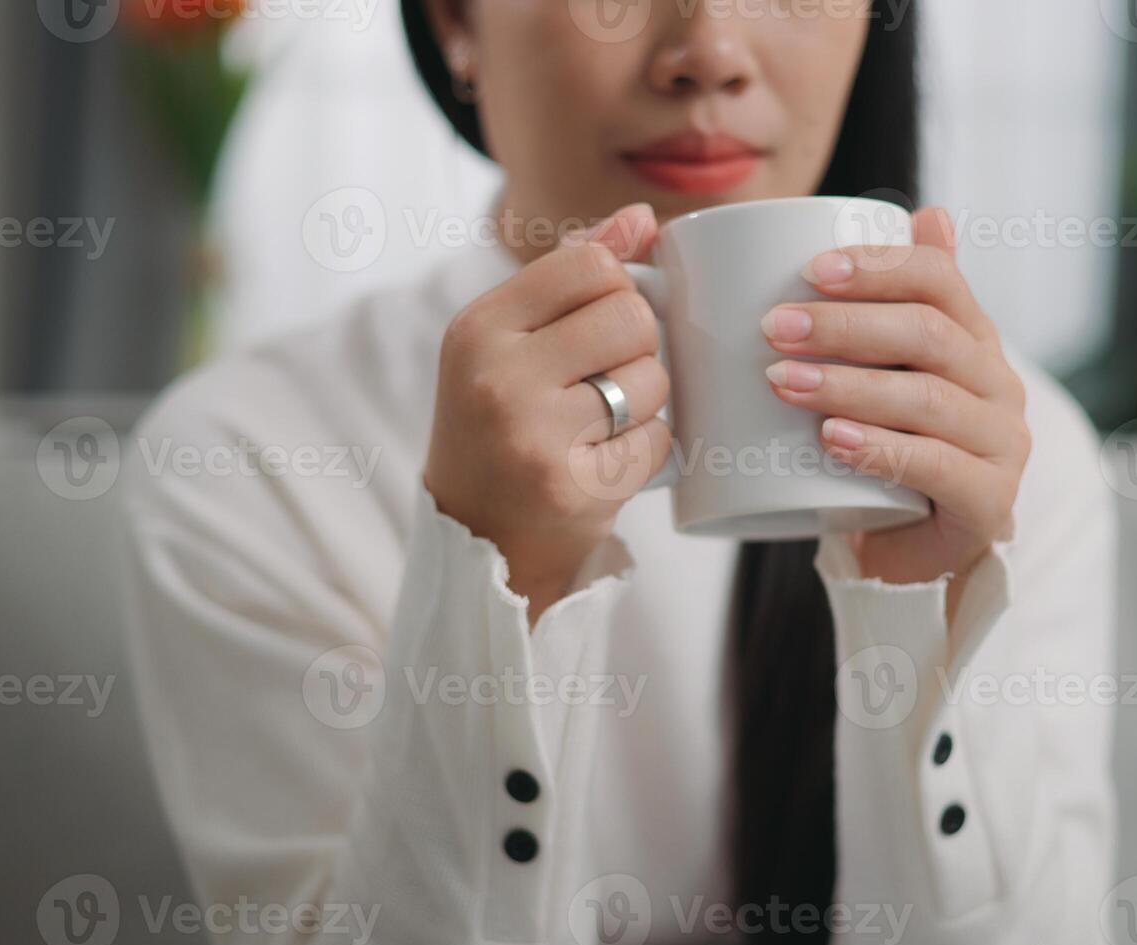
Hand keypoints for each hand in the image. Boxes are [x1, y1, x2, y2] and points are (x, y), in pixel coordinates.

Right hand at [424, 203, 671, 623]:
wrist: (477, 534)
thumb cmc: (499, 423)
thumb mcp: (510, 340)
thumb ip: (571, 272)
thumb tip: (642, 218)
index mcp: (478, 328)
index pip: (591, 264)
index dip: (615, 289)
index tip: (594, 322)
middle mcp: (498, 378)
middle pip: (631, 317)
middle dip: (637, 346)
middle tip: (602, 378)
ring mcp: (535, 436)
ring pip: (652, 378)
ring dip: (644, 400)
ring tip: (600, 422)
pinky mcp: (576, 487)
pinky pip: (659, 438)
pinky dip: (648, 447)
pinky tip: (606, 459)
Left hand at [763, 207, 1029, 589]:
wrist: (910, 551)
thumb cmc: (891, 449)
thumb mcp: (888, 373)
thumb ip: (898, 303)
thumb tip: (929, 210)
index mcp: (974, 339)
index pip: (940, 280)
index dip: (877, 268)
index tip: (809, 270)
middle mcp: (999, 383)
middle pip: (928, 334)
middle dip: (845, 326)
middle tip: (773, 328)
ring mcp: (1002, 444)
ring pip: (926, 398)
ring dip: (848, 385)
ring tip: (783, 380)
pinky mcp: (990, 501)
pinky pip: (935, 465)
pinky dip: (878, 448)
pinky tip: (831, 439)